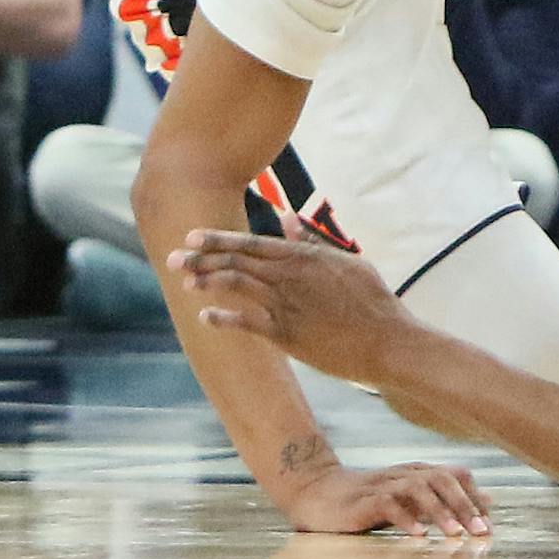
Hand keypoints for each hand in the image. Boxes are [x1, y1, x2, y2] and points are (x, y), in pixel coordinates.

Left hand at [172, 228, 413, 385]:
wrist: (385, 339)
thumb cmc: (370, 299)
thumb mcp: (346, 261)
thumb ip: (312, 242)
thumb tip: (288, 219)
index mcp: (304, 257)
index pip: (252, 243)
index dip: (219, 239)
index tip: (192, 235)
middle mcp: (290, 276)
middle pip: (237, 261)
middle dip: (202, 258)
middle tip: (174, 258)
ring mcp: (286, 305)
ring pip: (237, 286)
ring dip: (207, 282)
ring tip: (185, 281)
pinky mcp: (286, 335)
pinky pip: (246, 323)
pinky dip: (223, 318)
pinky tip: (205, 316)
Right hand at [281, 458, 494, 539]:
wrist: (319, 493)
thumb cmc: (369, 499)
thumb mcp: (411, 498)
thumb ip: (445, 498)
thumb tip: (488, 500)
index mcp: (420, 471)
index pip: (457, 474)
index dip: (475, 496)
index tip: (489, 523)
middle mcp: (406, 473)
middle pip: (443, 479)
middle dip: (465, 504)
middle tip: (480, 531)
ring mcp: (386, 484)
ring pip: (420, 488)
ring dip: (440, 511)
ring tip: (454, 534)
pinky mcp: (365, 499)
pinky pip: (389, 504)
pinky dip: (405, 518)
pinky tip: (418, 534)